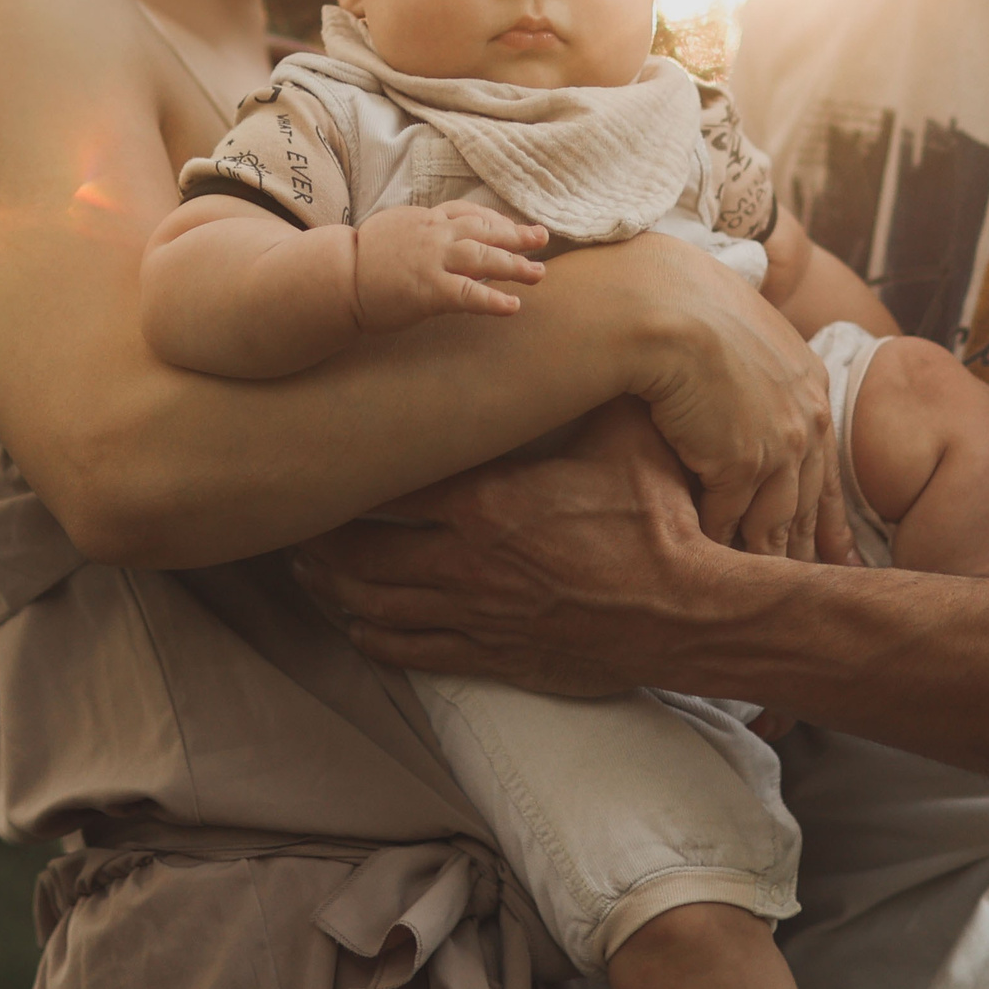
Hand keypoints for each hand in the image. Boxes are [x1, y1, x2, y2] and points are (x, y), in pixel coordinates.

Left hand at [295, 400, 725, 694]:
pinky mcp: (496, 656)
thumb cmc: (662, 521)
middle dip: (322, 538)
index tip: (323, 456)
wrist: (693, 613)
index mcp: (488, 503)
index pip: (392, 486)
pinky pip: (413, 653)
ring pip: (375, 606)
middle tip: (296, 519)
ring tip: (307, 570)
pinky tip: (357, 627)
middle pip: (361, 553)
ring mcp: (478, 616)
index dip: (349, 474)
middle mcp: (468, 563)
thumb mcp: (627, 439)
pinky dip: (375, 638)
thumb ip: (592, 391)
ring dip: (334, 589)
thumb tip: (593, 333)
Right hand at [352, 202, 548, 331]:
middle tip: (541, 238)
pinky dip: (492, 299)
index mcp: (424, 220)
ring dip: (514, 264)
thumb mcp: (394, 231)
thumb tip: (444, 239)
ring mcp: (432, 261)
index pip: (467, 213)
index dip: (494, 220)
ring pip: (482, 256)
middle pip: (483, 230)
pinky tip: (512, 306)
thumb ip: (421, 232)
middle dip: (515, 234)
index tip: (512, 226)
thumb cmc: (360, 260)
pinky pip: (468, 293)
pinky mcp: (428, 290)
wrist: (336, 277)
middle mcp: (433, 235)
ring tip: (538, 274)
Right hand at [625, 236, 851, 559]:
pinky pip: (730, 519)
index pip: (826, 466)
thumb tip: (741, 369)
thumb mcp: (747, 329)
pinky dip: (720, 544)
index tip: (837, 551)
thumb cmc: (692, 305)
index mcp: (812, 387)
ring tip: (759, 592)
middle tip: (810, 586)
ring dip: (766, 557)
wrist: (669, 308)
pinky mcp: (740, 465)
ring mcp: (778, 446)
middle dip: (808, 548)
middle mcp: (806, 420)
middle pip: (808, 501)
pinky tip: (714, 565)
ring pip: (775, 520)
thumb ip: (757, 361)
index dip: (829, 514)